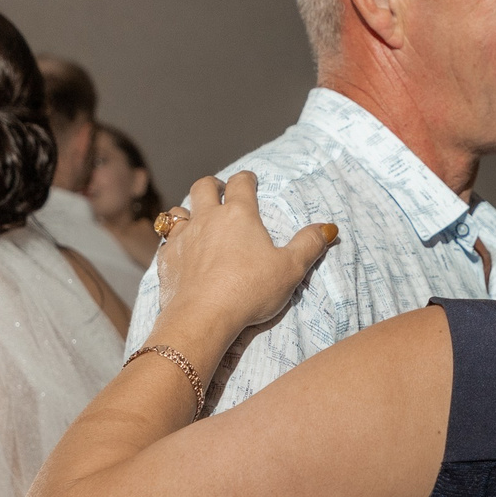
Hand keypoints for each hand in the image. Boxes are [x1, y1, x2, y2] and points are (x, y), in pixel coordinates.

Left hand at [150, 173, 336, 342]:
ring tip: (199, 221)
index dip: (247, 179)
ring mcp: (184, 237)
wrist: (202, 317)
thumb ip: (309, 245)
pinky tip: (183, 253)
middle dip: (214, 185)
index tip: (251, 182)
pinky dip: (176, 242)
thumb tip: (328, 228)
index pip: (241, 182)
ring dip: (189, 211)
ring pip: (179, 211)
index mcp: (239, 214)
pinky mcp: (167, 259)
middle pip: (203, 186)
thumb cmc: (249, 291)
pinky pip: (168, 242)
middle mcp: (207, 218)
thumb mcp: (290, 269)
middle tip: (222, 192)